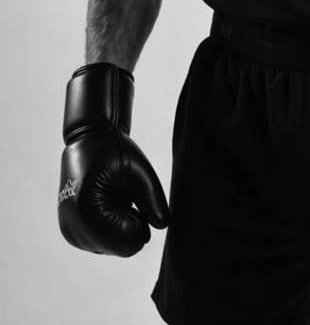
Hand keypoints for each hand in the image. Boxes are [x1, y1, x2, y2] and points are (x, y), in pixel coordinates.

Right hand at [58, 63, 169, 256]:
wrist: (88, 139)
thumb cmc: (115, 151)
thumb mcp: (141, 172)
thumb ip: (154, 201)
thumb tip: (163, 226)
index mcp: (85, 210)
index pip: (125, 243)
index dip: (141, 226)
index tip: (139, 202)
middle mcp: (72, 227)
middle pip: (120, 248)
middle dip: (132, 226)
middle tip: (128, 197)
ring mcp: (69, 232)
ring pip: (112, 247)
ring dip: (122, 227)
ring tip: (117, 198)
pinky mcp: (71, 232)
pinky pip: (103, 242)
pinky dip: (113, 228)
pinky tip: (110, 204)